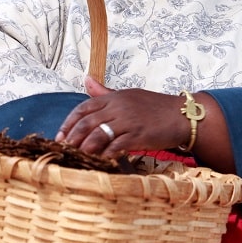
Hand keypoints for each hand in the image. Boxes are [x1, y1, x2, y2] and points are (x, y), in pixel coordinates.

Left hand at [55, 76, 188, 157]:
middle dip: (72, 138)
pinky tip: (99, 162)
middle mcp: (118, 107)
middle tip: (64, 151)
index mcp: (114, 97)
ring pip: (98, 135)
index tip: (60, 137)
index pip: (83, 108)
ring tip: (77, 158)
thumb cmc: (154, 108)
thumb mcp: (128, 96)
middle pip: (87, 123)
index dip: (68, 123)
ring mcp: (128, 120)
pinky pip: (116, 146)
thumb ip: (104, 93)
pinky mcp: (138, 134)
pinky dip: (105, 155)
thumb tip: (86, 80)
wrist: (181, 115)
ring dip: (85, 148)